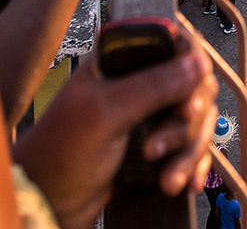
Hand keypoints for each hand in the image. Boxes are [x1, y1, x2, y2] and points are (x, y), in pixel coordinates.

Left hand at [12, 19, 219, 227]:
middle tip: (160, 145)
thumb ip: (153, 85)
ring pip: (194, 119)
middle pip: (193, 84)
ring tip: (166, 178)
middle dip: (185, 122)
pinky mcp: (156, 143)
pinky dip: (192, 165)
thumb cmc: (61, 152)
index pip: (175, 43)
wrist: (48, 202)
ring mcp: (149, 113)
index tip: (187, 103)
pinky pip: (190, 146)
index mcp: (121, 58)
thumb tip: (197, 64)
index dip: (190, 69)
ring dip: (187, 151)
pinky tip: (184, 183)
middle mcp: (138, 80)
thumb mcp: (106, 113)